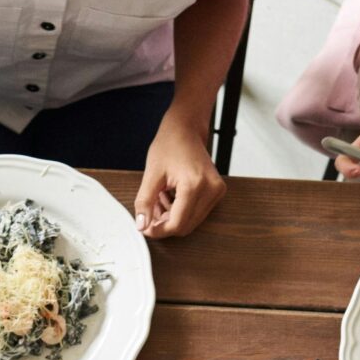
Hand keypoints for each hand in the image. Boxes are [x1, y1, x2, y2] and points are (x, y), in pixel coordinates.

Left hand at [134, 114, 224, 238]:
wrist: (186, 129)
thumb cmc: (170, 145)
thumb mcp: (151, 174)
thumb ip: (145, 202)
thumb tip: (142, 225)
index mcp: (195, 184)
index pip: (177, 223)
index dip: (159, 230)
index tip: (145, 228)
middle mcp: (211, 189)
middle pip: (185, 226)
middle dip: (164, 224)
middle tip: (149, 213)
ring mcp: (217, 191)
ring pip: (191, 222)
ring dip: (172, 217)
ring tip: (160, 199)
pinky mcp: (217, 191)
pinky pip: (197, 213)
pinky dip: (180, 211)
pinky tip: (170, 197)